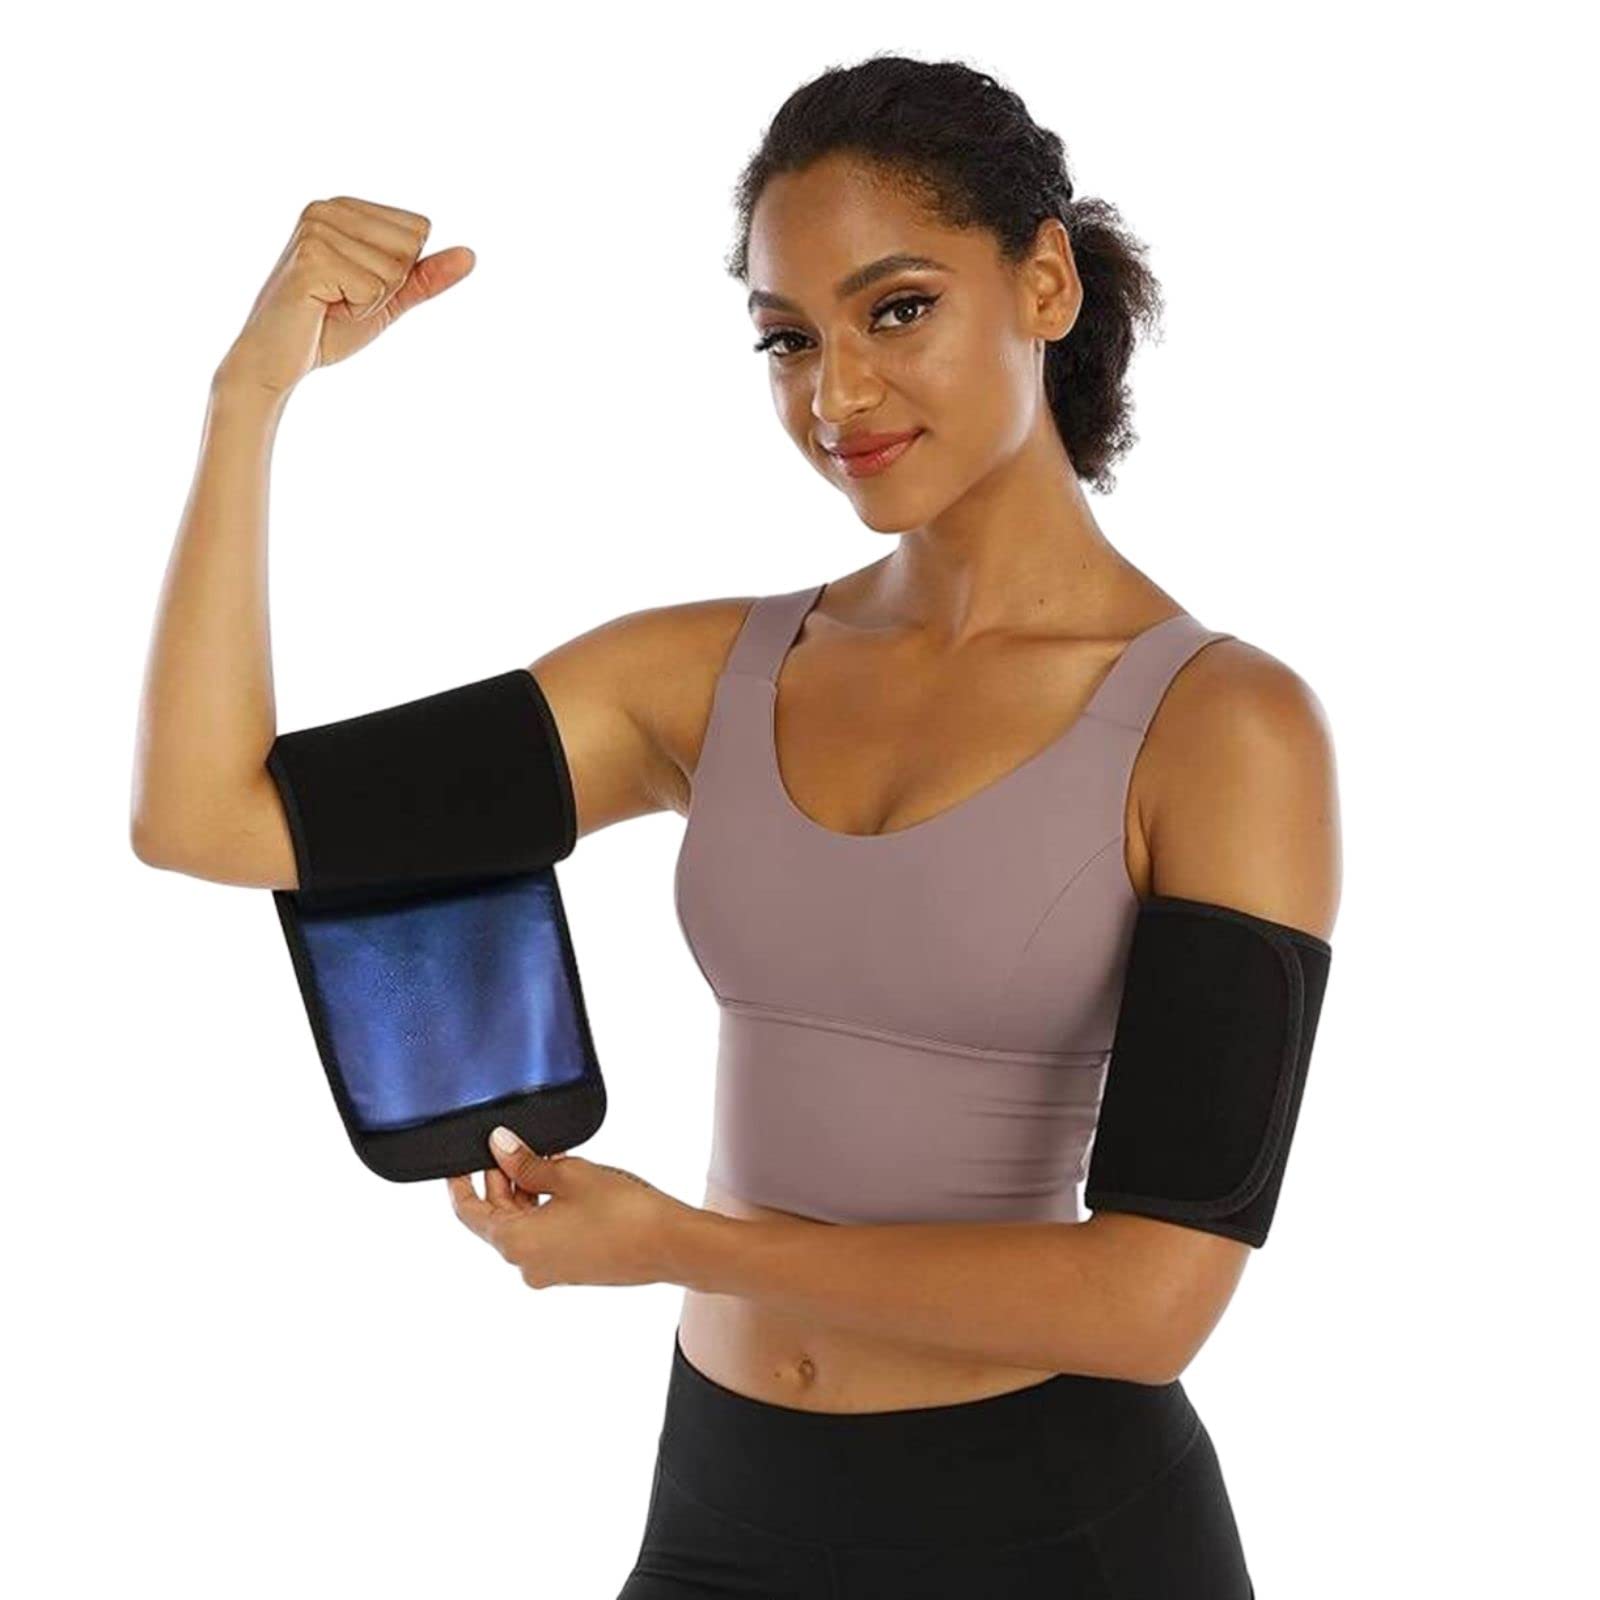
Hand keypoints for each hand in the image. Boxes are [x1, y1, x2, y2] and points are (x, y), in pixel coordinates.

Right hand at [214, 195, 474, 397]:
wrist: (277, 360)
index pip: (419, 229)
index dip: (400, 272)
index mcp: (345, 207)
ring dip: (370, 301)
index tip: (358, 285)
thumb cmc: (327, 326)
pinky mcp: (311, 258)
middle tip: (346, 298)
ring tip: (332, 303)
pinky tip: (324, 308)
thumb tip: (472, 255)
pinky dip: (358, 311)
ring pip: (394, 269)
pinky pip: (375, 289)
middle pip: (410, 245)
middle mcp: (326, 208)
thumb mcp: (388, 298)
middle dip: (389, 286)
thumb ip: (425, 276)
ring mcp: (316, 229)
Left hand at [446, 1127, 694, 1288]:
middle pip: (496, 1217)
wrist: (671, 1245)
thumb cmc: (621, 1212)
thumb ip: (526, 1162)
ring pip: (523, 1224)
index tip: (457, 1160)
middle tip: (512, 1143)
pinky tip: (563, 1179)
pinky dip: (545, 1207)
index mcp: (514, 1243)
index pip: (468, 1213)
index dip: (460, 1183)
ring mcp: (550, 1270)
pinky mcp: (573, 1268)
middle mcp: (526, 1264)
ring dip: (527, 1190)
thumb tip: (500, 1145)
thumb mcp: (568, 1175)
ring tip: (546, 1156)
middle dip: (501, 1179)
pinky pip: (545, 1235)